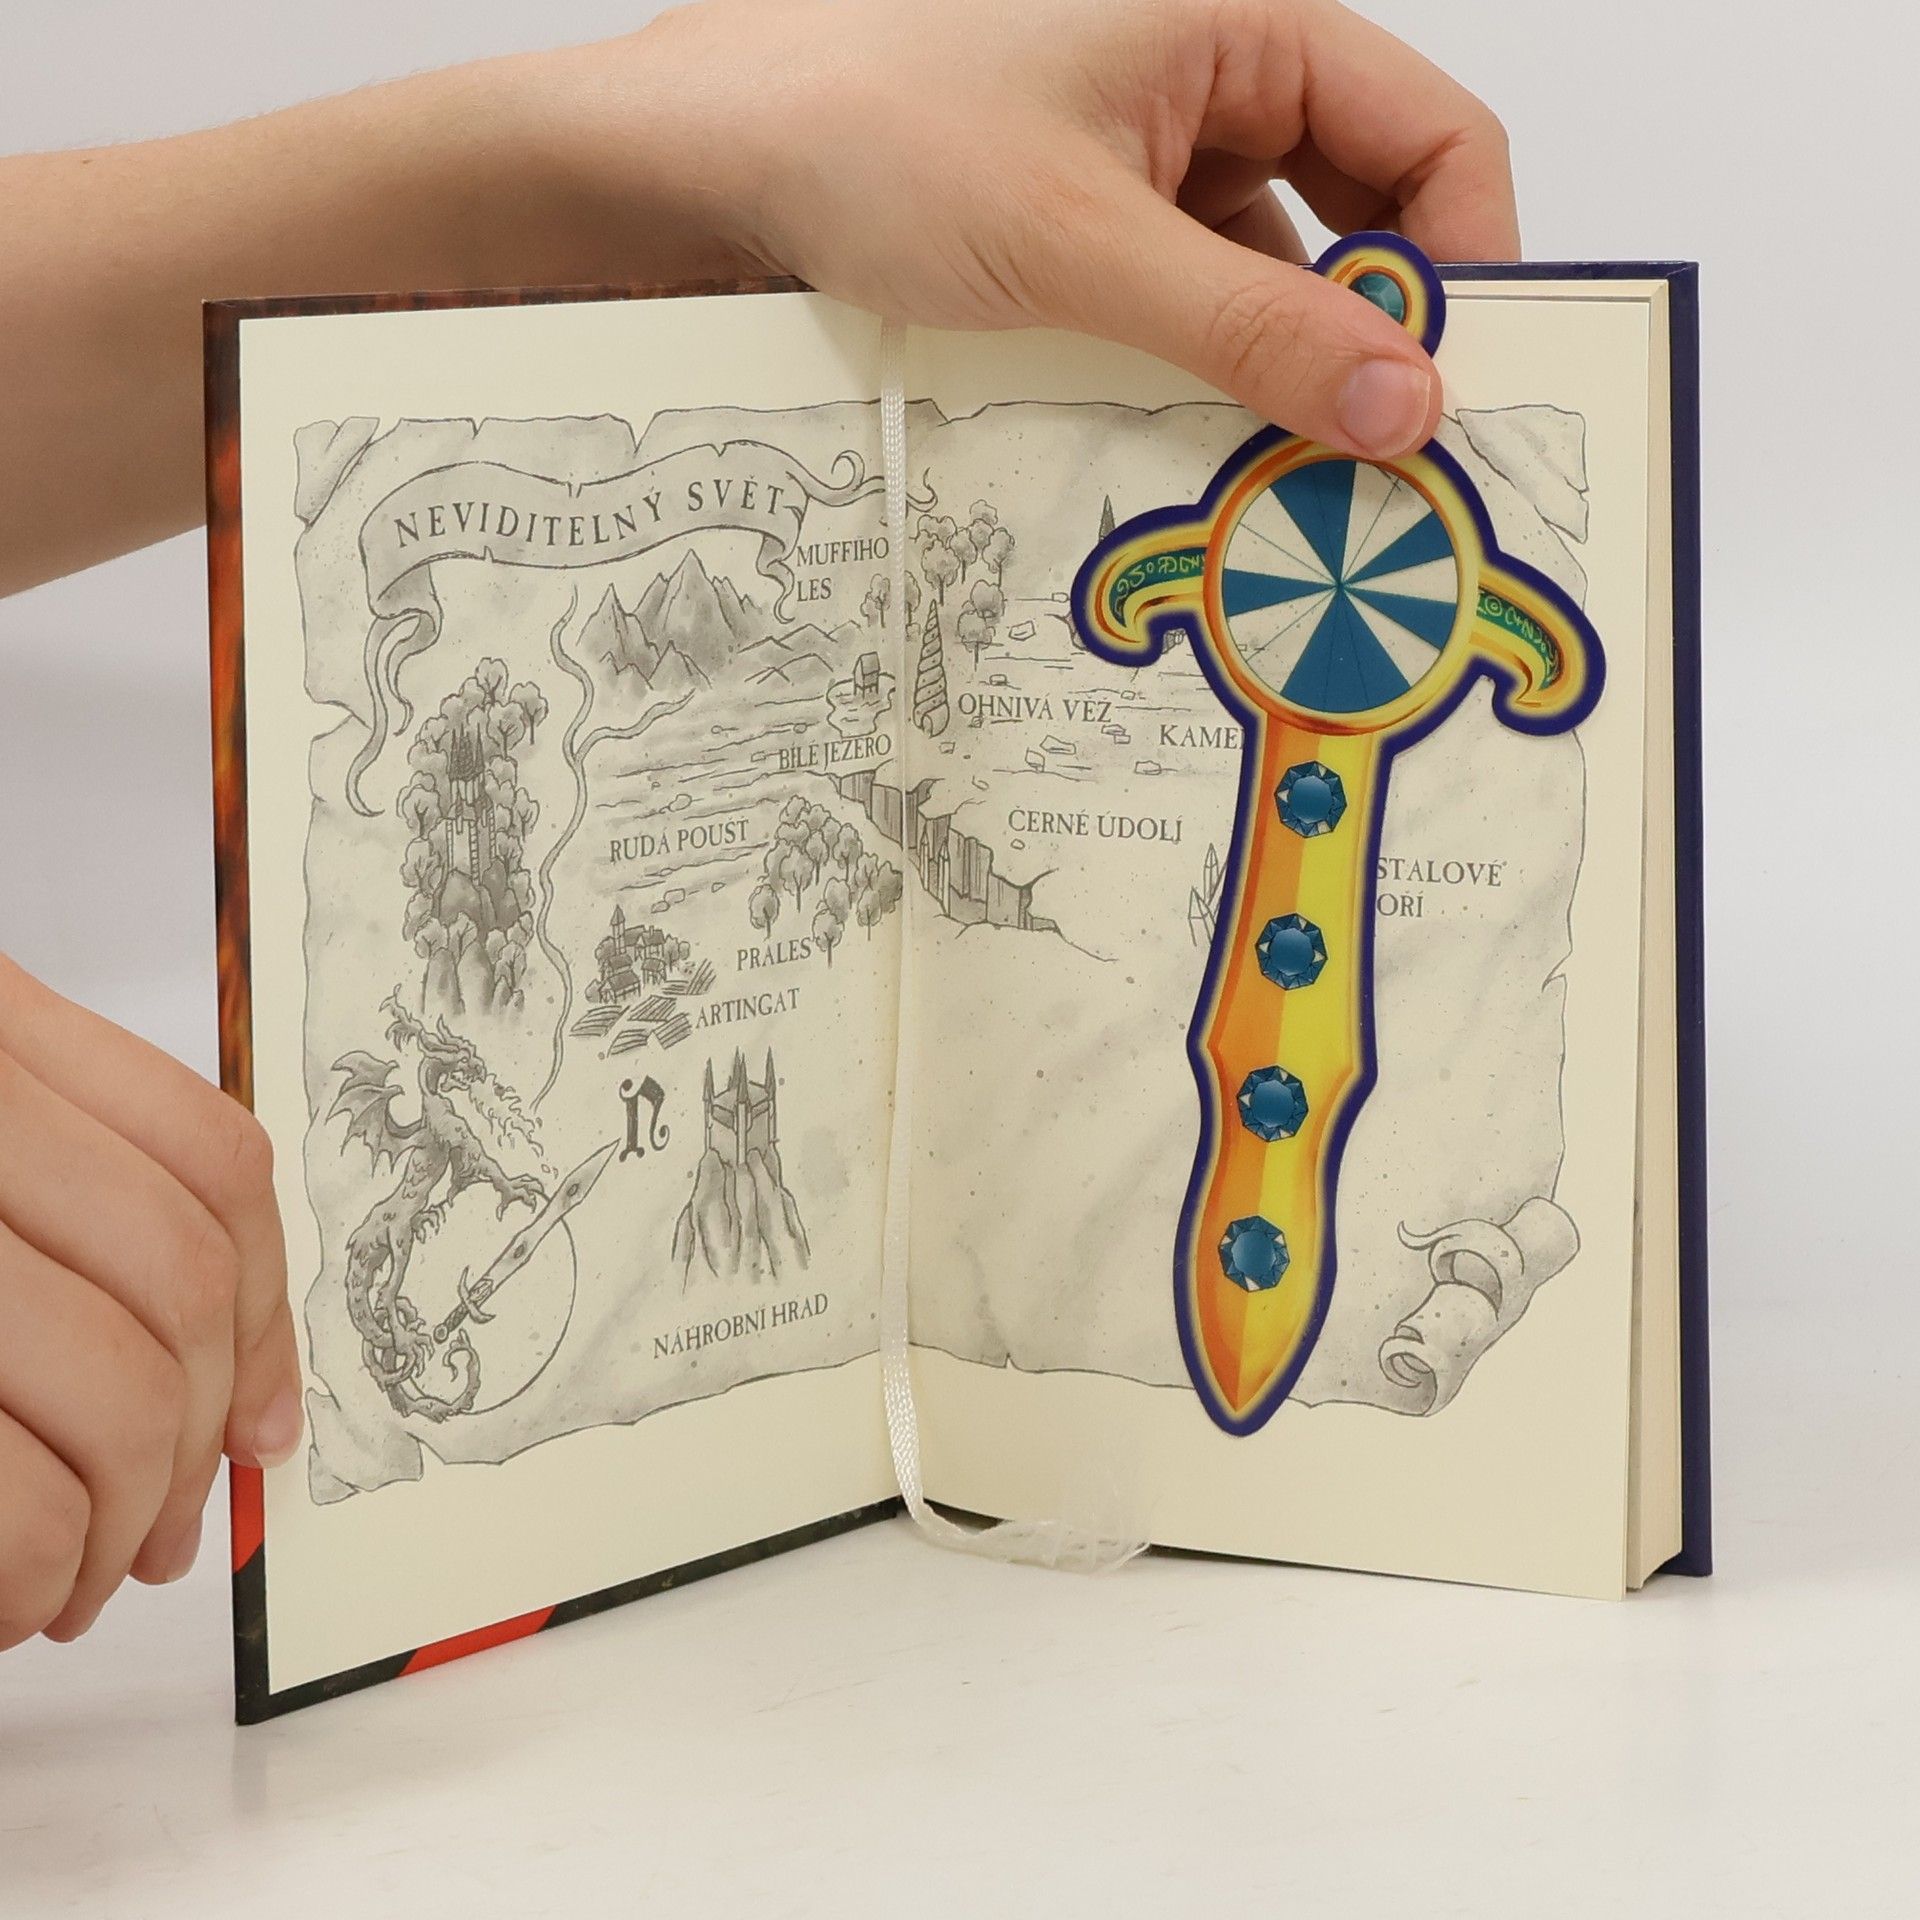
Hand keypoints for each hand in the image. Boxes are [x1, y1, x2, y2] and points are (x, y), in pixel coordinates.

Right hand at [0, 956, 300, 1646]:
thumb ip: (60, 1217)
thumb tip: (235, 1399)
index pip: (210, 1164)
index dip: (268, 1309)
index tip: (265, 1427)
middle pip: (178, 1288)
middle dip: (196, 1441)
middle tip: (162, 1536)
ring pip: (116, 1395)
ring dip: (118, 1522)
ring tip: (74, 1580)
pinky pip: (5, 1500)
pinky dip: (30, 1568)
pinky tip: (10, 1594)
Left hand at [528, 0, 1517, 457]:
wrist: (718, 160)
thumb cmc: (874, 137)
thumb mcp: (1084, 247)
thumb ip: (1252, 329)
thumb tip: (1404, 402)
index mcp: (1245, 30)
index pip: (1433, 138)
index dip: (1465, 263)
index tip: (1458, 391)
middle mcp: (1216, 86)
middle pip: (1366, 216)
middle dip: (1376, 336)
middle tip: (1382, 460)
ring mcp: (1155, 160)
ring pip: (1277, 277)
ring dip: (1283, 375)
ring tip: (1285, 479)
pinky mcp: (1100, 228)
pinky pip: (1195, 306)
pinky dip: (1205, 376)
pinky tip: (1197, 449)